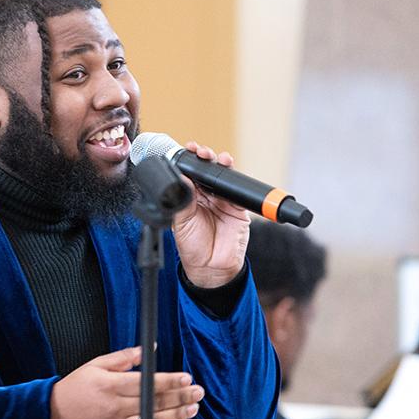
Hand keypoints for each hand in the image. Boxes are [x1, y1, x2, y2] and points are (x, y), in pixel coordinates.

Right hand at [49, 347, 204, 418]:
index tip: (186, 378)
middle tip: (198, 392)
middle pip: (155, 402)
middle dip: (180, 397)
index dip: (170, 381)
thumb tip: (147, 350)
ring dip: (177, 415)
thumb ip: (122, 358)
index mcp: (110, 386)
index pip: (147, 383)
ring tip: (193, 408)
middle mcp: (116, 407)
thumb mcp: (94, 366)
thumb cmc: (73, 389)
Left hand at [170, 143, 250, 288]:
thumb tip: (180, 180)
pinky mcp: (238, 209)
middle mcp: (206, 197)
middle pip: (206, 171)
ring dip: (221, 164)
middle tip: (201, 152)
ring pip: (222, 177)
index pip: (189, 174)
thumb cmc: (192, 248)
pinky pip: (238, 191)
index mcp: (189, 199)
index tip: (187, 150)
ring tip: (218, 158)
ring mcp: (222, 201)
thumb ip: (181, 202)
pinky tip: (229, 171)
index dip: (188, 161)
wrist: (211, 269)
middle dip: (204, 158)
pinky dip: (235, 181)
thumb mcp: (180, 224)